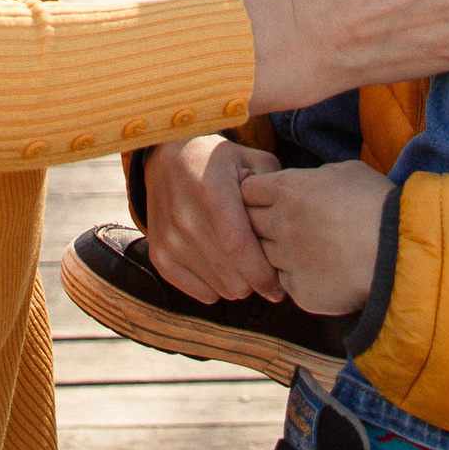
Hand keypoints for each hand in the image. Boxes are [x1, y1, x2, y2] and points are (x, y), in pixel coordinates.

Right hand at [143, 135, 283, 302]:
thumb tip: (291, 229)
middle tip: (263, 266)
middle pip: (232, 277)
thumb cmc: (218, 162)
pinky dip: (215, 287)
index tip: (279, 286)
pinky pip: (200, 293)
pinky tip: (220, 265)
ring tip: (240, 260)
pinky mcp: (158, 254)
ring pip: (219, 289)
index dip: (262, 274)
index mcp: (211, 190)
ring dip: (236, 283)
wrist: (168, 157)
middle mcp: (185, 217)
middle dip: (255, 280)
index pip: (239, 247)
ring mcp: (169, 238)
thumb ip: (273, 191)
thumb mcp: (250, 160)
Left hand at [241, 158, 390, 317]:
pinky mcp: (300, 290)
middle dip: (261, 223)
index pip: (247, 191)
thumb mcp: (346, 172)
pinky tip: (319, 271)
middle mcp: (280, 223)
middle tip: (286, 226)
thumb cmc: (378, 204)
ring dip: (278, 252)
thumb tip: (306, 183)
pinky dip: (296, 277)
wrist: (400, 251)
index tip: (269, 199)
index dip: (257, 195)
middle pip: (248, 223)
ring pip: (264, 255)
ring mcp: (288, 260)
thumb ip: (314, 177)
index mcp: (288, 190)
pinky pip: (285, 282)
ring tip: (308, 248)